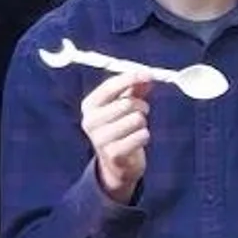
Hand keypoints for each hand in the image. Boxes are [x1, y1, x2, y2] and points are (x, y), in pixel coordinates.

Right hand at [80, 72, 149, 202]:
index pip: (109, 87)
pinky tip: (137, 140)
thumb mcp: (124, 104)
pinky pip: (141, 136)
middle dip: (141, 105)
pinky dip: (144, 136)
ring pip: (136, 119)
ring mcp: (100, 139)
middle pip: (126, 103)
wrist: (116, 163)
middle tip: (142, 111)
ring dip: (142, 122)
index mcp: (89, 106)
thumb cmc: (120, 127)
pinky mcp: (113, 154)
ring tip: (136, 128)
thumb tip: (146, 76)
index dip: (130, 78)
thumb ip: (134, 88)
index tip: (148, 74)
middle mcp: (90, 121)